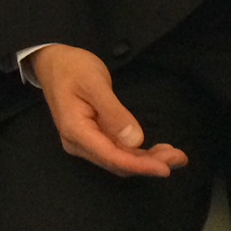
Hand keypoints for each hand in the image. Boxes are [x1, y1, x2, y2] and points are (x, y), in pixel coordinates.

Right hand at [30, 44, 187, 178]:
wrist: (52, 61)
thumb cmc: (72, 67)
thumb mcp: (93, 82)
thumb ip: (113, 111)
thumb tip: (135, 140)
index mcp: (76, 130)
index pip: (111, 156)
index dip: (139, 165)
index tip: (165, 168)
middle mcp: (79, 143)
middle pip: (117, 163)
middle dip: (148, 164)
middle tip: (178, 157)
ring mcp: (85, 142)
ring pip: (119, 160)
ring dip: (146, 160)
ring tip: (175, 155)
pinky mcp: (93, 137)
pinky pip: (117, 151)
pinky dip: (138, 153)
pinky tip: (157, 151)